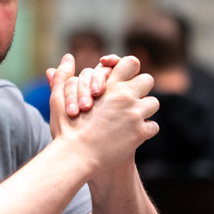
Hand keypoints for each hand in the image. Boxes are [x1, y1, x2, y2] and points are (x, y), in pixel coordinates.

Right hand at [48, 54, 159, 171]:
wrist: (76, 157)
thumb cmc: (66, 129)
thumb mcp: (59, 100)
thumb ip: (63, 77)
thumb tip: (68, 57)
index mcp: (108, 85)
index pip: (130, 63)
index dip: (130, 67)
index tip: (125, 77)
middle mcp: (125, 96)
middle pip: (147, 80)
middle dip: (141, 88)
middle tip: (131, 98)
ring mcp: (135, 114)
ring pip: (154, 103)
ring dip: (145, 109)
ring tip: (132, 118)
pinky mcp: (140, 133)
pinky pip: (153, 126)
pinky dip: (145, 130)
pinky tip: (134, 134)